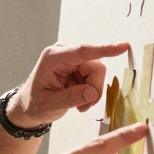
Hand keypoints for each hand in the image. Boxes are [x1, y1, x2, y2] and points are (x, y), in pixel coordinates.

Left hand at [10, 42, 130, 126]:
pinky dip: (91, 92)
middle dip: (93, 88)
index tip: (123, 46)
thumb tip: (91, 93)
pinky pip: (96, 78)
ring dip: (92, 92)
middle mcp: (64, 53)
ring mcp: (73, 59)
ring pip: (98, 74)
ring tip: (78, 104)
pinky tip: (79, 100)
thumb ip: (71, 98)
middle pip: (96, 66)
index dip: (104, 49)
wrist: (29, 106)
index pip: (83, 51)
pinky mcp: (79, 66)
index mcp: (54, 58)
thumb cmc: (35, 104)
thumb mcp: (50, 105)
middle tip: (83, 106)